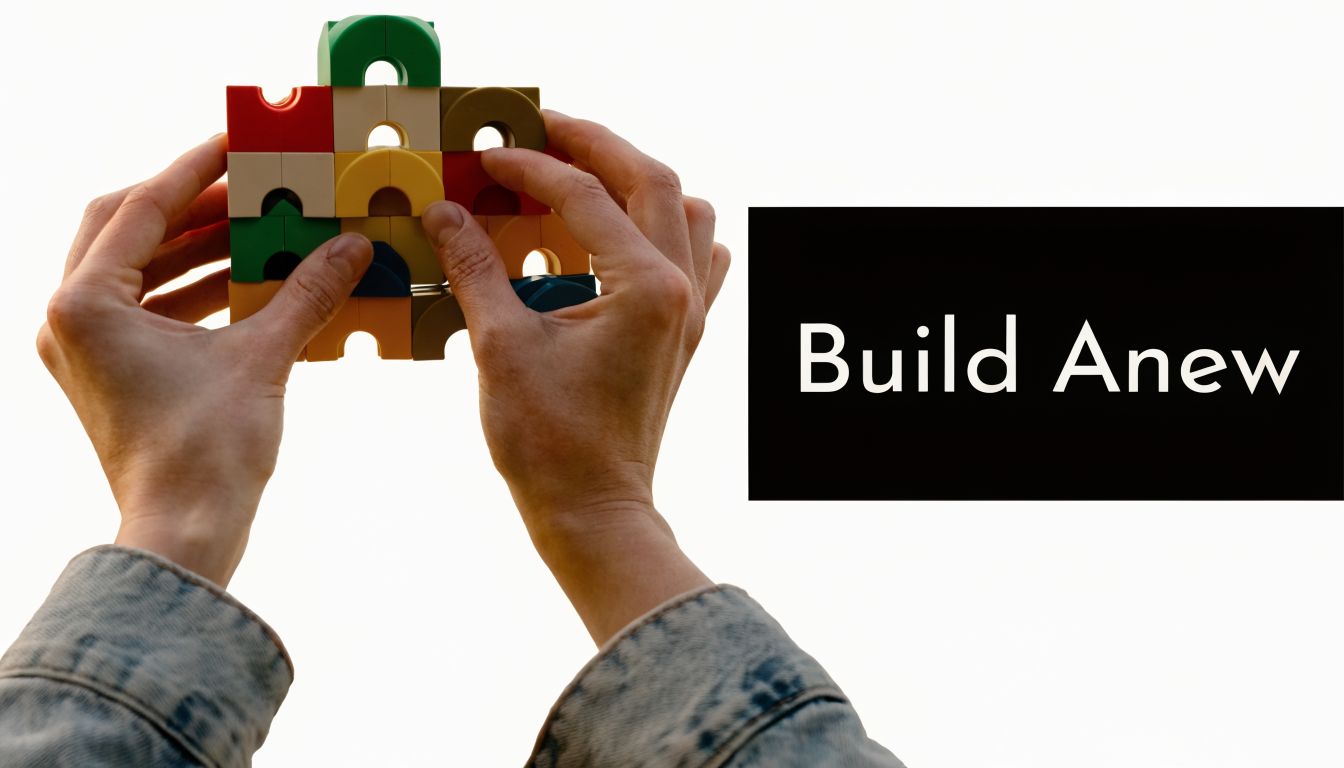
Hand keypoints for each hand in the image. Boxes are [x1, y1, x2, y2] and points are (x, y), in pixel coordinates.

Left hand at [38, 135, 372, 585]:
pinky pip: (147, 306)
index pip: (142, 207)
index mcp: (85, 303)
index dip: (195, 170)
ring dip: (197, 247)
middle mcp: (69, 319)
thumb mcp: (263, 357)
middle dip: (191, 205)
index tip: (238, 143)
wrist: (184, 531)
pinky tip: (249, 280)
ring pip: (137, 268)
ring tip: (259, 227)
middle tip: (248, 184)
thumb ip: (307, 292)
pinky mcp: (108, 372)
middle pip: (125, 228)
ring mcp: (84, 348)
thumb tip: (352, 246)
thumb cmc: (204, 452)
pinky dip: (194, 288)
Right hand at [422, 111, 729, 642]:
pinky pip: (697, 255)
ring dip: (634, 178)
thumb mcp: (500, 346)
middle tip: (537, 127)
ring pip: (684, 210)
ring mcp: (690, 311)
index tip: (484, 155)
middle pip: (650, 178)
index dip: (530, 166)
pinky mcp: (684, 331)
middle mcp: (681, 290)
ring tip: (577, 171)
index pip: (586, 195)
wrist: (595, 510)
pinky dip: (664, 226)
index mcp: (645, 288)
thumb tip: (445, 210)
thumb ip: (475, 267)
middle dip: (592, 144)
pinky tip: (618, 232)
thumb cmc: (550, 443)